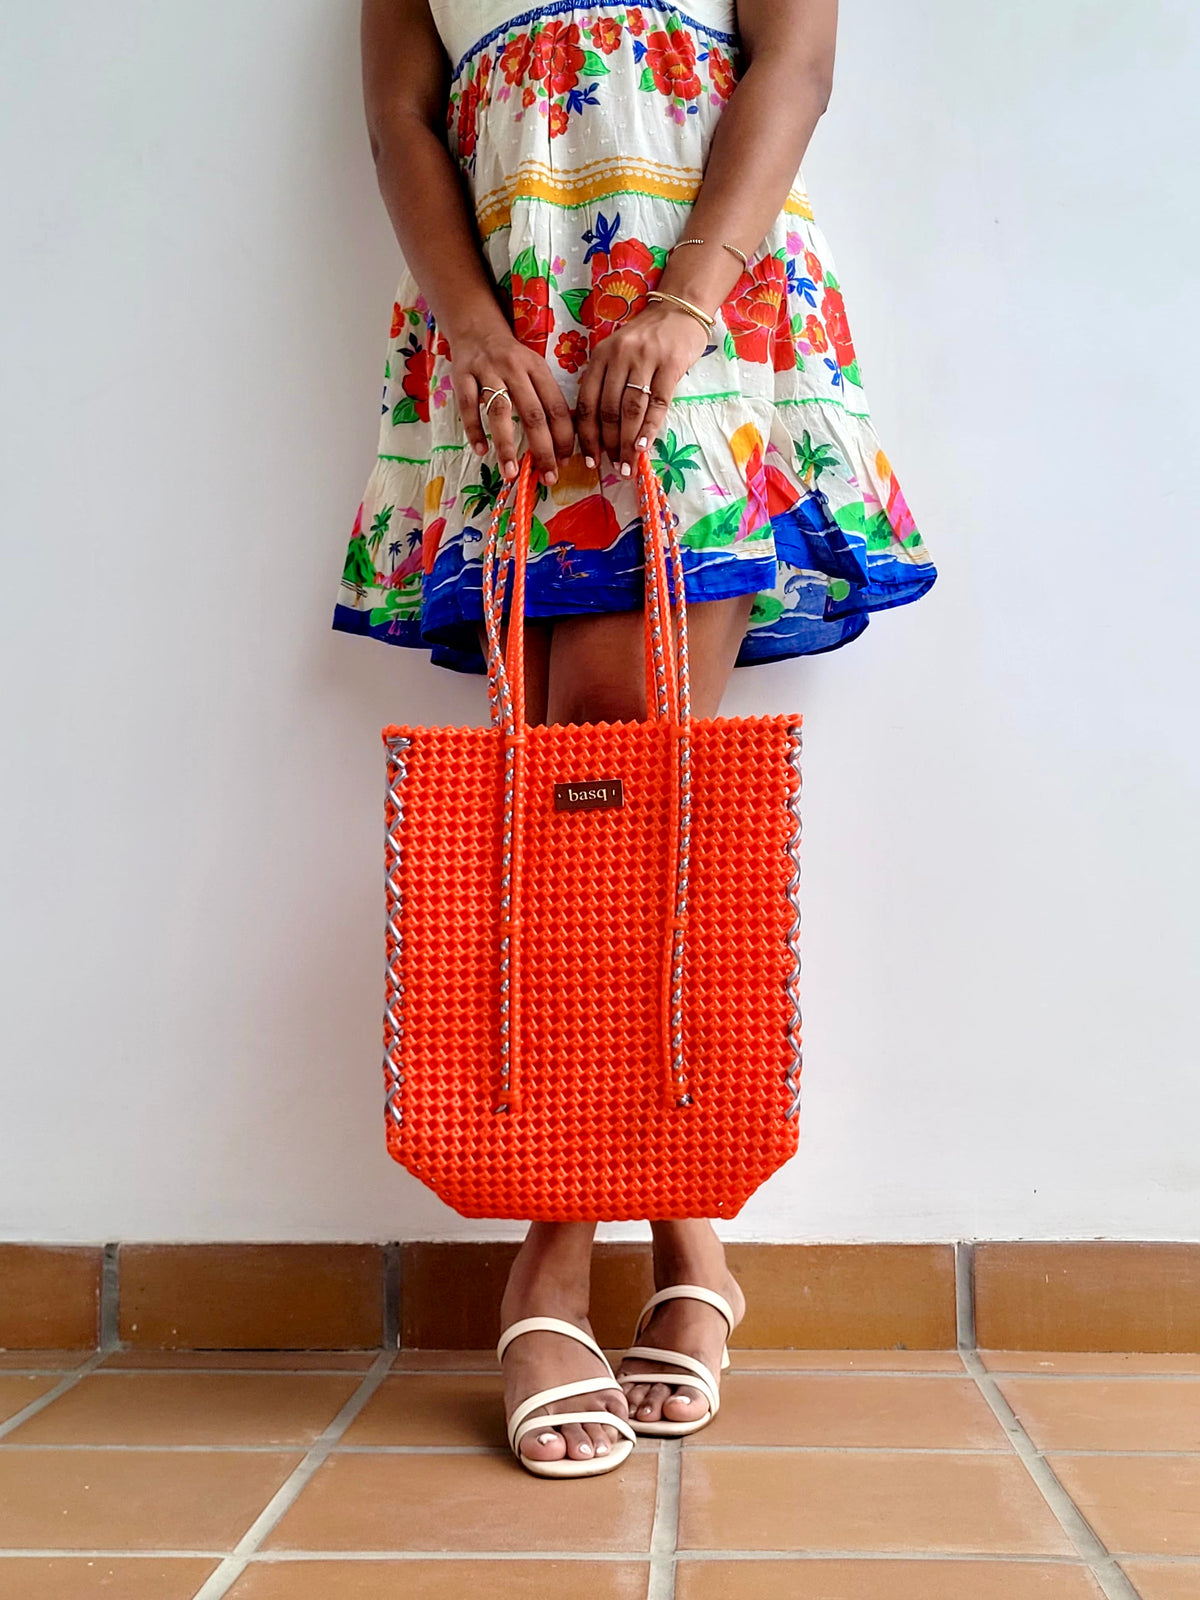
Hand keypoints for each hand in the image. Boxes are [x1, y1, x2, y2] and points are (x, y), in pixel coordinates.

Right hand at [451, 322, 576, 483]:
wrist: (476, 328)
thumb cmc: (510, 358)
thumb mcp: (533, 370)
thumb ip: (544, 399)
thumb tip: (558, 444)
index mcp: (538, 368)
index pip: (557, 407)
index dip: (564, 437)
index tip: (564, 463)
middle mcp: (515, 368)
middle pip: (533, 413)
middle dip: (543, 449)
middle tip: (547, 477)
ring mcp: (487, 371)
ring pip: (500, 411)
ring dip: (506, 445)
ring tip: (510, 472)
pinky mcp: (462, 375)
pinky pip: (468, 406)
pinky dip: (474, 430)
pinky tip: (481, 451)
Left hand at [574, 302, 710, 476]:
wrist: (678, 310)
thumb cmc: (645, 340)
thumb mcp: (617, 355)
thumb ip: (606, 385)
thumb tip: (600, 433)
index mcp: (600, 357)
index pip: (587, 402)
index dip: (587, 436)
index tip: (590, 460)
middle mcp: (619, 357)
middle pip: (608, 409)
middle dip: (609, 444)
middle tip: (614, 468)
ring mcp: (645, 359)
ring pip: (631, 409)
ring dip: (628, 442)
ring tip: (628, 465)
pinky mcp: (670, 364)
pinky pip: (658, 403)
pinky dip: (650, 428)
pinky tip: (644, 446)